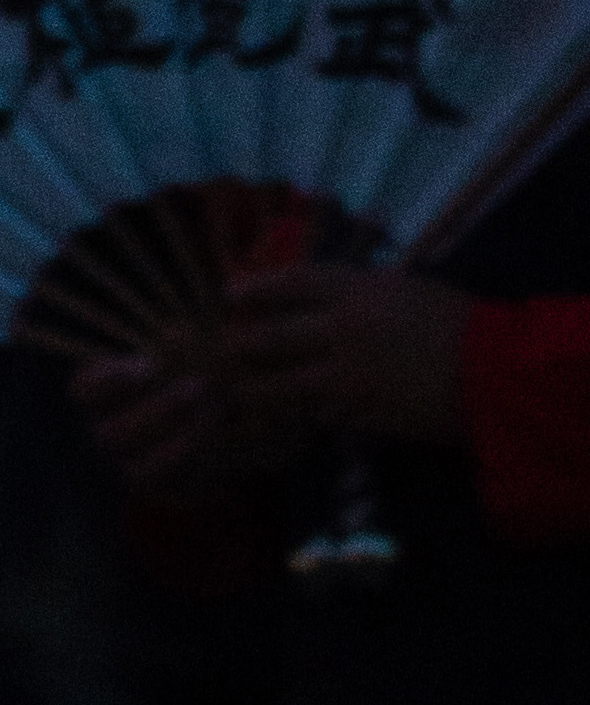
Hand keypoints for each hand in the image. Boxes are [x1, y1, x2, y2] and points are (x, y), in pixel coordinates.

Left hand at [72, 263, 470, 489]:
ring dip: (250, 391)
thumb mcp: (404, 288)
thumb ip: (356, 292)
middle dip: (235, 347)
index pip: (290, 282)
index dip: (254, 288)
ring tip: (226, 396)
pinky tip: (272, 422)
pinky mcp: (359, 414)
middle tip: (207, 353)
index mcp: (356, 289)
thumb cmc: (456, 324)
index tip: (226, 295)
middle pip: (269, 336)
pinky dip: (290, 418)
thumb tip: (316, 297)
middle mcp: (342, 329)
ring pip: (280, 385)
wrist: (497, 376)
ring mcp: (348, 375)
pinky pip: (312, 416)